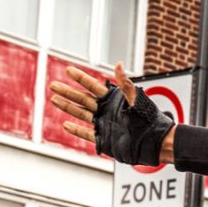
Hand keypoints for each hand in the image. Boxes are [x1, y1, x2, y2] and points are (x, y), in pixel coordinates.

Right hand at [49, 63, 172, 165]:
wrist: (154, 142)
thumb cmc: (149, 119)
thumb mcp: (136, 99)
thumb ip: (125, 84)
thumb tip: (118, 64)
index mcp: (114, 100)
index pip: (93, 86)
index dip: (81, 78)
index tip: (68, 70)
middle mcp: (107, 111)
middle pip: (83, 99)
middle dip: (68, 92)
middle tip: (53, 85)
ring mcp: (104, 124)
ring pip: (81, 114)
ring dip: (68, 107)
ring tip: (54, 99)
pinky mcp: (104, 139)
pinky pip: (87, 134)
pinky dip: (76, 130)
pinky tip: (65, 124)